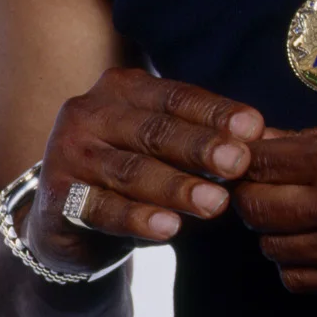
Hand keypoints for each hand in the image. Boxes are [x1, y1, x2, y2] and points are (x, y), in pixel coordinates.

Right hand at [25, 67, 264, 275]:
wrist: (66, 219)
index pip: (176, 97)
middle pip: (155, 130)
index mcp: (122, 88)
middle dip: (201, 147)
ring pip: (131, 171)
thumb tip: (260, 139)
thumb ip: (201, 138)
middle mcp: (90, 113)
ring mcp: (69, 154)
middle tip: (240, 163)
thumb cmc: (132, 170)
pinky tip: (169, 228)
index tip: (256, 128)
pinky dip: (138, 219)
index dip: (216, 112)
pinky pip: (102, 208)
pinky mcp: (56, 197)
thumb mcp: (163, 147)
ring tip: (215, 203)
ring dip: (177, 187)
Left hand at [231, 112, 316, 297]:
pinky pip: (301, 281)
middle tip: (262, 183)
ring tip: (292, 212)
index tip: (245, 155)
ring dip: (272, 230)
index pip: (260, 163)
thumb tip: (274, 141)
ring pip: (272, 250)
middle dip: (250, 194)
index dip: (244, 158)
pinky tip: (313, 243)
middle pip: (254, 210)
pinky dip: (295, 263)